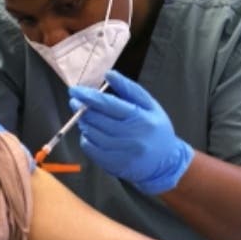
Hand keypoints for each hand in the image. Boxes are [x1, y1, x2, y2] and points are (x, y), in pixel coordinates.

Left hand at [68, 70, 193, 194]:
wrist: (165, 162)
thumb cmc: (155, 129)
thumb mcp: (149, 105)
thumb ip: (129, 88)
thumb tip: (109, 74)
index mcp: (140, 118)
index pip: (108, 104)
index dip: (88, 97)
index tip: (75, 90)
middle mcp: (131, 136)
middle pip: (96, 119)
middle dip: (81, 108)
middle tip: (75, 101)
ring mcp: (122, 152)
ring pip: (92, 134)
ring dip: (84, 123)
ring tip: (85, 116)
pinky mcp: (114, 165)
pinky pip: (91, 149)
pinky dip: (86, 139)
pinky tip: (90, 133)